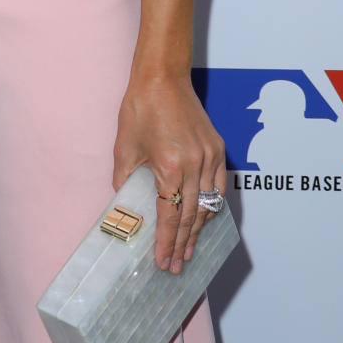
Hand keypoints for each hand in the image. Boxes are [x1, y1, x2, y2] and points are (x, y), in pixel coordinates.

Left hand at [113, 71, 224, 274]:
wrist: (162, 76)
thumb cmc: (140, 108)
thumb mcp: (124, 148)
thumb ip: (125, 182)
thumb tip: (126, 209)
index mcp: (171, 166)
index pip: (170, 215)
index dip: (166, 242)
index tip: (164, 262)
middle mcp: (196, 164)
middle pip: (191, 216)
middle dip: (183, 244)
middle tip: (176, 266)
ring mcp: (211, 157)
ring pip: (208, 205)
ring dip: (198, 230)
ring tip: (189, 251)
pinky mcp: (218, 149)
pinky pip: (218, 188)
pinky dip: (212, 207)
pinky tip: (203, 220)